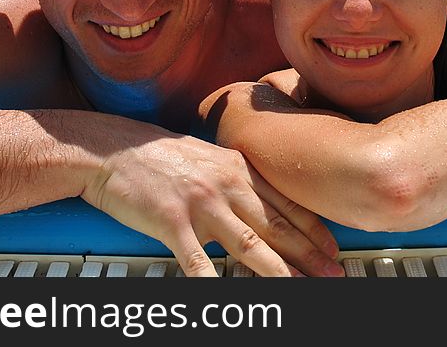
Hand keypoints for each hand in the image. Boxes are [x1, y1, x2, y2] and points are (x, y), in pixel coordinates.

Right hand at [81, 132, 343, 276]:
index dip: (313, 228)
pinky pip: (197, 260)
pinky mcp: (172, 222)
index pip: (286, 203)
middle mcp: (225, 185)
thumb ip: (237, 177)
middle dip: (308, 253)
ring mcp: (200, 204)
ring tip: (298, 287)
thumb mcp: (209, 157)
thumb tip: (264, 199)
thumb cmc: (160, 155)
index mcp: (237, 169)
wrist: (114, 149)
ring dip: (277, 270)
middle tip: (333, 273)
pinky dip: (211, 282)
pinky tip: (223, 296)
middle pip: (276, 226)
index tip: (333, 248)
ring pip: (248, 244)